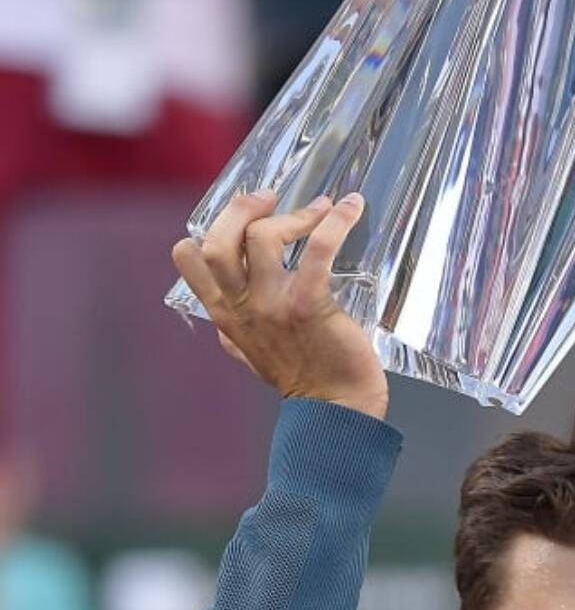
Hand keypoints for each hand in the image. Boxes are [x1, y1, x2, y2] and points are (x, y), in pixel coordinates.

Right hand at [171, 191, 388, 419]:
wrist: (336, 410)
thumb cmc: (302, 379)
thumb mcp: (250, 354)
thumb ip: (233, 331)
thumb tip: (221, 316)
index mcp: (225, 314)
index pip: (189, 258)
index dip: (211, 227)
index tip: (243, 219)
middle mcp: (242, 307)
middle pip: (218, 240)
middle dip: (242, 208)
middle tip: (271, 199)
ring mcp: (273, 305)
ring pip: (261, 237)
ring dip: (293, 215)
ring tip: (320, 210)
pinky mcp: (309, 305)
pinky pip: (317, 250)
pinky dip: (336, 222)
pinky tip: (351, 207)